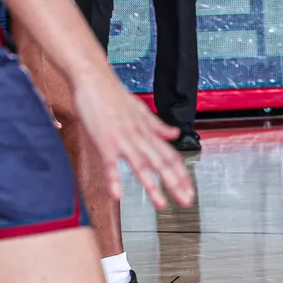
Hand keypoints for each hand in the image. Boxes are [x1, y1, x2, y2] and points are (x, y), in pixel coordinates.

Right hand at [71, 73, 193, 208]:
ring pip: (141, 165)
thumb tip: (175, 134)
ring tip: (160, 204)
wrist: (94, 79)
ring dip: (152, 185)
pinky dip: (114, 179)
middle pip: (161, 162)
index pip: (170, 155)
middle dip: (175, 183)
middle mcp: (139, 136)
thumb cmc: (113, 95)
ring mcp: (123, 139)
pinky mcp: (104, 140)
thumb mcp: (141, 110)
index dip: (181, 173)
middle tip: (186, 200)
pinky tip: (118, 195)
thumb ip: (157, 125)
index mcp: (148, 131)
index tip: (189, 189)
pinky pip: (110, 163)